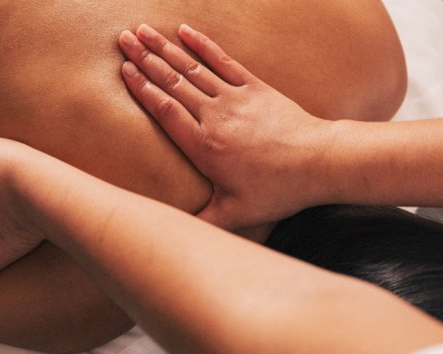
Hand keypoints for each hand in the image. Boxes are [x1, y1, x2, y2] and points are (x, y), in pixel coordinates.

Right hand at [119, 24, 332, 228]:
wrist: (319, 162)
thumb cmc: (277, 189)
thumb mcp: (236, 213)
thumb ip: (203, 221)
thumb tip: (176, 233)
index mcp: (204, 145)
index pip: (165, 109)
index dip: (142, 87)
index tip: (124, 69)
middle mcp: (214, 116)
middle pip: (172, 82)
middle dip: (145, 58)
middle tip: (123, 38)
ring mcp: (235, 98)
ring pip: (192, 68)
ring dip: (166, 47)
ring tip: (143, 30)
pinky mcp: (255, 88)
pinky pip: (224, 61)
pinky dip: (204, 45)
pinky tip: (186, 31)